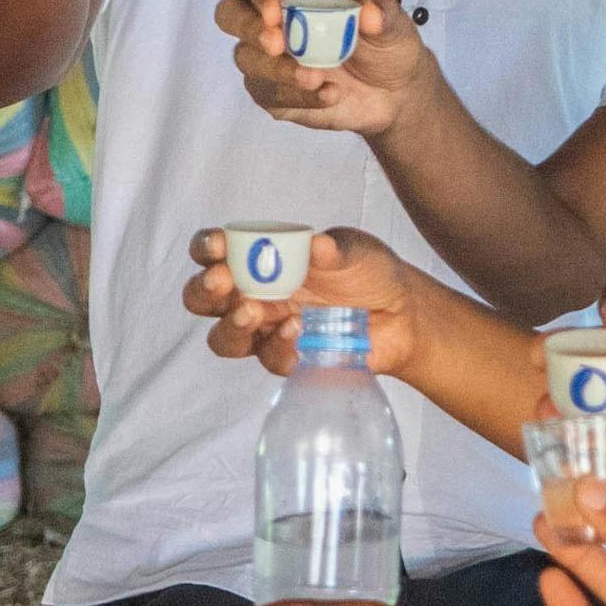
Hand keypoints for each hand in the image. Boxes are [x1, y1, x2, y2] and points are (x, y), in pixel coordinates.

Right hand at [180, 225, 429, 377]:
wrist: (403, 314)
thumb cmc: (368, 272)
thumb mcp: (356, 251)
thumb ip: (336, 249)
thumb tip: (317, 245)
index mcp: (259, 259)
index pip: (215, 252)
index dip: (206, 248)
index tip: (217, 245)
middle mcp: (253, 295)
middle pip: (202, 299)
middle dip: (204, 290)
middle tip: (223, 281)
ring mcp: (266, 331)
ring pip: (223, 339)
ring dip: (231, 326)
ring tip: (253, 312)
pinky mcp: (287, 359)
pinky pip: (268, 358)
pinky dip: (278, 345)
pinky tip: (297, 330)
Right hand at [212, 0, 433, 136]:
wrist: (395, 93)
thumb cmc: (387, 46)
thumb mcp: (395, 25)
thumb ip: (383, 15)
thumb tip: (370, 13)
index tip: (275, 12)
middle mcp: (275, 18)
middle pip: (231, 13)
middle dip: (246, 26)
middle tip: (275, 44)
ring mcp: (269, 57)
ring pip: (245, 58)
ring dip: (276, 70)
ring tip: (316, 78)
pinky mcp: (273, 91)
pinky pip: (267, 94)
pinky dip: (295, 97)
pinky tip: (328, 95)